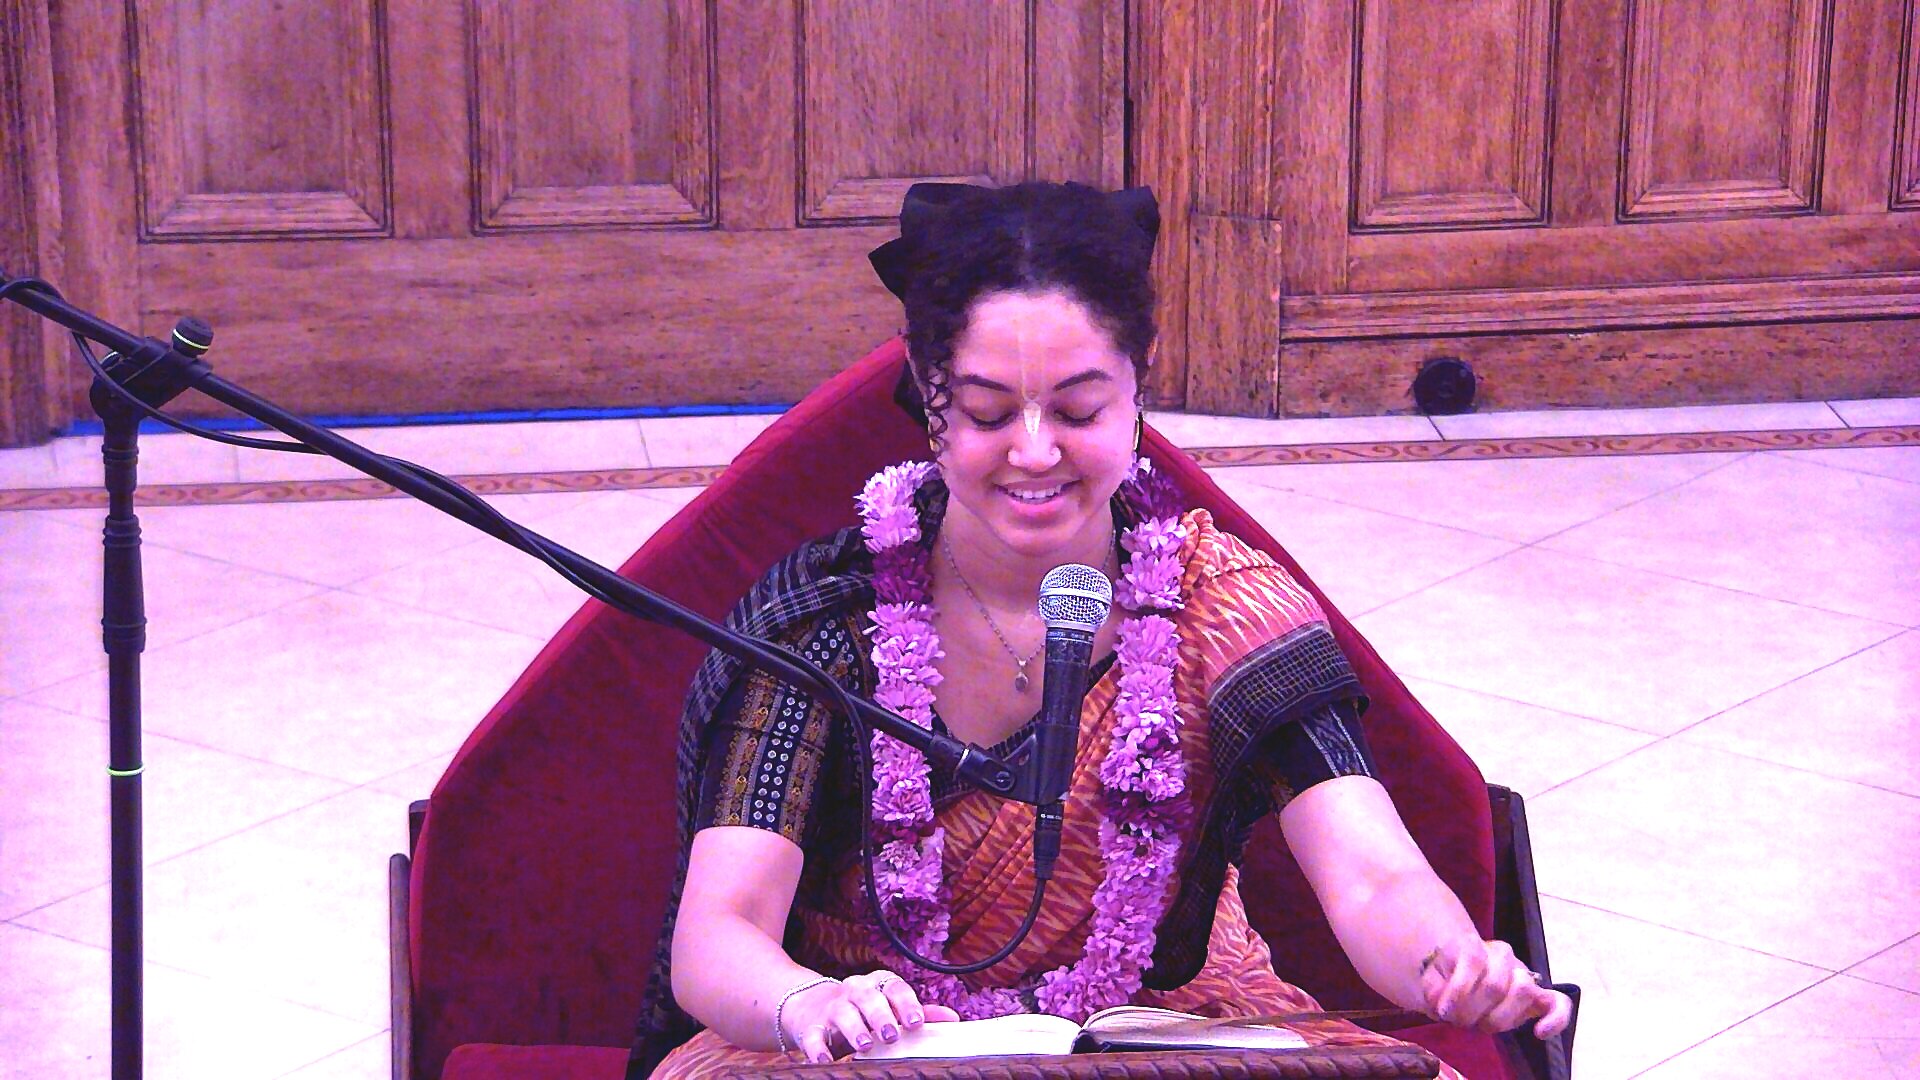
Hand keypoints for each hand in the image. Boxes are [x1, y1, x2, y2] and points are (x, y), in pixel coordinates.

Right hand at [780, 969, 960, 1062]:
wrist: (812, 1008)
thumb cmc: (862, 1012)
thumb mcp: (888, 1009)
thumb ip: (916, 1013)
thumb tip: (952, 1018)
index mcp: (877, 985)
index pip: (894, 987)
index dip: (906, 1003)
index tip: (915, 1022)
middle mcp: (854, 991)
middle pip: (868, 996)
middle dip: (880, 1014)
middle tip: (891, 1035)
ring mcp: (832, 1008)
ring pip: (842, 1012)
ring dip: (854, 1028)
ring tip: (865, 1045)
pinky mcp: (811, 1027)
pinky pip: (813, 1035)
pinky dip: (817, 1047)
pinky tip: (825, 1059)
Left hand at [1418, 939, 1572, 1037]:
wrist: (1461, 976)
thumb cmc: (1446, 980)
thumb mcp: (1431, 979)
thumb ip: (1435, 986)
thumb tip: (1444, 1001)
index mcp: (1474, 944)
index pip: (1474, 960)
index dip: (1458, 991)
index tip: (1442, 1010)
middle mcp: (1502, 955)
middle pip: (1496, 985)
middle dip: (1473, 1012)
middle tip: (1459, 1021)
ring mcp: (1523, 975)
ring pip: (1524, 990)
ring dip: (1498, 1018)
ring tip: (1480, 1024)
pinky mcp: (1539, 997)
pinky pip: (1558, 1003)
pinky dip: (1554, 1019)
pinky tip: (1539, 1032)